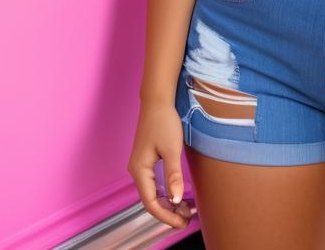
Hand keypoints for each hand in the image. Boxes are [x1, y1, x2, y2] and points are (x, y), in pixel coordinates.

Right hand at [127, 101, 195, 230]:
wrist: (158, 101)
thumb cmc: (164, 122)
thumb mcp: (172, 149)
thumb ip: (173, 176)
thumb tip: (177, 200)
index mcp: (140, 170)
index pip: (150, 203)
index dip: (166, 216)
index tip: (182, 222)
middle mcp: (136, 170)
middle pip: (151, 200)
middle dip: (169, 212)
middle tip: (187, 219)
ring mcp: (141, 165)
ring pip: (153, 193)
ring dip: (168, 203)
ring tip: (186, 210)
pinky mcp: (147, 160)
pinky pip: (154, 184)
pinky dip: (166, 192)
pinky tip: (178, 195)